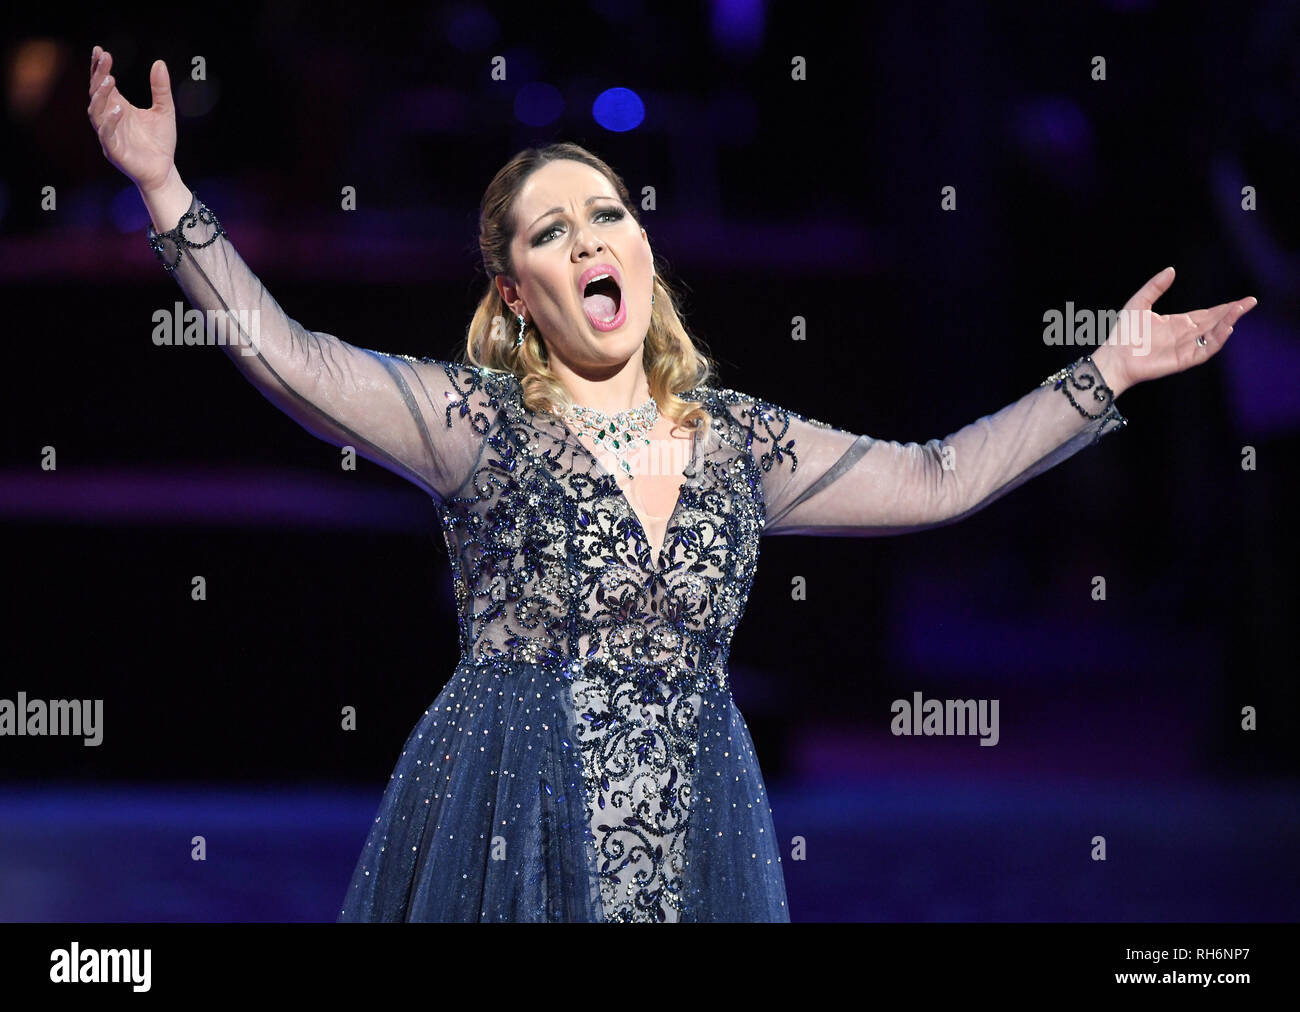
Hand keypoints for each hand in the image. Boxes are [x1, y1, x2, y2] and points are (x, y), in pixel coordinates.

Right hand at [86, 45, 176, 193]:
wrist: (164, 171)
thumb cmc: (161, 142)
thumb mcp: (165, 111)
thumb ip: (161, 89)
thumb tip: (159, 62)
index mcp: (117, 107)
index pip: (103, 84)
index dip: (99, 68)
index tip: (100, 51)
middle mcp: (109, 119)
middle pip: (96, 93)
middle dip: (98, 75)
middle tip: (104, 59)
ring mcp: (109, 135)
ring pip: (96, 112)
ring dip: (101, 96)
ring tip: (110, 80)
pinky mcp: (113, 151)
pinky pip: (106, 134)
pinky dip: (110, 121)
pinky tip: (119, 109)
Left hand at [1092, 267, 1257, 394]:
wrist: (1114, 357)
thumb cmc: (1124, 333)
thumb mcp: (1139, 303)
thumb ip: (1155, 287)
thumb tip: (1171, 269)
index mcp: (1178, 323)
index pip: (1207, 314)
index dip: (1224, 307)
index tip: (1241, 300)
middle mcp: (1185, 335)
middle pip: (1215, 323)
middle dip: (1232, 313)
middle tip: (1250, 302)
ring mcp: (1186, 348)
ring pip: (1213, 335)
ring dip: (1228, 323)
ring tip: (1240, 311)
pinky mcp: (1184, 360)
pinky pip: (1205, 350)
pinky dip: (1217, 340)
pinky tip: (1226, 328)